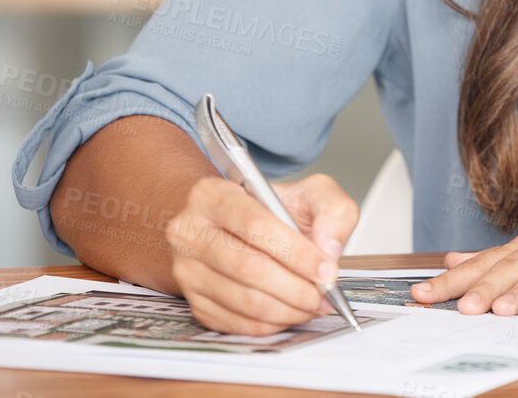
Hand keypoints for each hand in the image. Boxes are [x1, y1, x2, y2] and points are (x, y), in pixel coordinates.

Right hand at [163, 172, 358, 334]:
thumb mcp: (307, 193)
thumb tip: (329, 250)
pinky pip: (234, 322)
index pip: (255, 226)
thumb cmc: (269, 208)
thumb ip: (331, 211)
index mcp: (212, 195)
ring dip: (286, 309)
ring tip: (313, 305)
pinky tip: (290, 313)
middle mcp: (189, 232)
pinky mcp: (193, 300)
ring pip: (242, 300)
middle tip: (324, 294)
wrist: (232, 225)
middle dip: (295, 287)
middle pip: (248, 268)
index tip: (325, 269)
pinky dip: (269, 324)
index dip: (295, 252)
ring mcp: (187, 270)